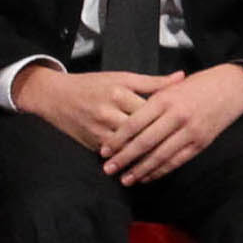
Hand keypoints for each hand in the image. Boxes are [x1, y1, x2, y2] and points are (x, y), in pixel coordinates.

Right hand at [12, 65, 179, 153]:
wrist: (55, 97)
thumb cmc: (94, 85)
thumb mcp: (122, 78)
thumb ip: (153, 82)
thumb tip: (182, 77)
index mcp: (118, 93)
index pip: (149, 109)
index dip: (168, 117)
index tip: (187, 122)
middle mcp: (107, 112)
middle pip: (139, 130)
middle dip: (159, 138)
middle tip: (182, 145)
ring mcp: (98, 129)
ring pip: (127, 146)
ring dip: (144, 155)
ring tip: (168, 160)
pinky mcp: (91, 142)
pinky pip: (114, 154)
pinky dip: (128, 159)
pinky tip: (143, 165)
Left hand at [98, 64, 242, 184]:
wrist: (233, 86)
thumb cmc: (200, 85)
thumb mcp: (172, 87)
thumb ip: (151, 102)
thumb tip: (125, 121)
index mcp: (165, 100)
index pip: (134, 124)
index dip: (117, 140)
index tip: (105, 150)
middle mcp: (177, 116)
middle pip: (144, 142)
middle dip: (124, 158)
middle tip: (109, 169)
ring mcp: (191, 131)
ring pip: (160, 155)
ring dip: (141, 169)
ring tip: (126, 179)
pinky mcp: (202, 142)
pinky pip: (177, 160)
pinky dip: (161, 170)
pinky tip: (148, 176)